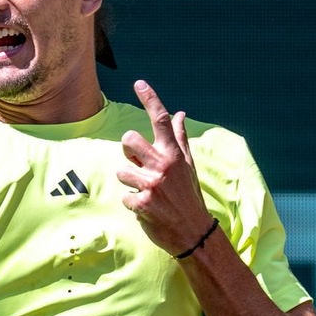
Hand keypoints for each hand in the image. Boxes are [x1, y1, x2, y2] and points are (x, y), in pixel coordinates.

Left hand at [117, 80, 212, 254]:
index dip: (150, 100)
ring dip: (130, 183)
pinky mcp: (142, 203)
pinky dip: (132, 204)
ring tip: (147, 192)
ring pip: (121, 171)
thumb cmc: (188, 195)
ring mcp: (152, 184)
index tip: (139, 83)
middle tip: (139, 166)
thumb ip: (179, 139)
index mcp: (174, 154)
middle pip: (128, 140)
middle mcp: (164, 165)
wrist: (194, 232)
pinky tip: (147, 209)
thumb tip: (180, 113)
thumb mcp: (188, 166)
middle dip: (128, 152)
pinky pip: (123, 196)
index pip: (161, 121)